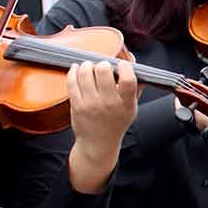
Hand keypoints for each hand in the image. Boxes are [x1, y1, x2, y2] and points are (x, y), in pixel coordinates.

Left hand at [66, 60, 138, 192]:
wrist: (98, 143)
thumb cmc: (116, 123)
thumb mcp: (132, 108)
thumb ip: (135, 87)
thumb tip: (134, 63)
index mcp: (126, 103)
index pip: (128, 80)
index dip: (125, 67)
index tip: (122, 64)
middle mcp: (109, 103)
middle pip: (103, 72)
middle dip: (103, 64)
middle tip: (103, 66)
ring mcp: (91, 104)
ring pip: (86, 74)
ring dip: (87, 65)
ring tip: (89, 66)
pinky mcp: (77, 105)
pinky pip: (72, 83)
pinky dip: (74, 72)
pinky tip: (77, 69)